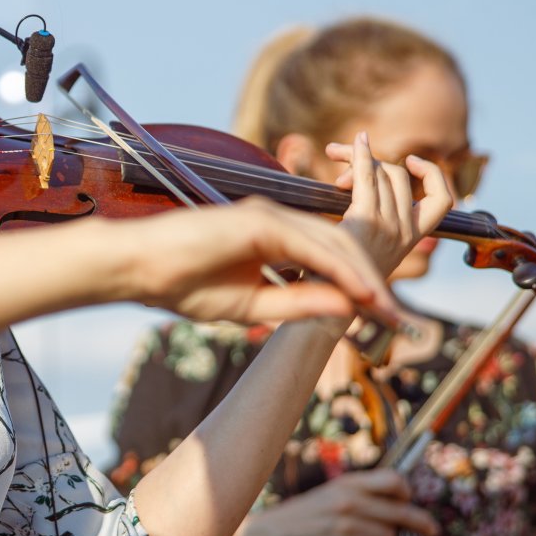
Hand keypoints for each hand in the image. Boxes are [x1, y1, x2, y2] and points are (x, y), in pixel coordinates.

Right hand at [128, 197, 402, 325]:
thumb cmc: (184, 286)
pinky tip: (357, 292)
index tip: (382, 319)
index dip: (358, 286)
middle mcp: (275, 220)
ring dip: (362, 276)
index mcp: (272, 237)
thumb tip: (345, 308)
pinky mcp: (257, 221)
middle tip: (396, 318)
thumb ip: (298, 303)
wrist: (139, 270)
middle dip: (371, 281)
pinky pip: (309, 245)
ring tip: (386, 310)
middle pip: (340, 246)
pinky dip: (336, 269)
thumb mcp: (252, 305)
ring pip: (332, 243)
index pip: (328, 258)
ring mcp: (267, 216)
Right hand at [236, 469, 438, 535]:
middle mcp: (349, 504)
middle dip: (418, 523)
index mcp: (348, 484)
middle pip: (401, 514)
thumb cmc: (311, 510)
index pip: (394, 481)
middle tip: (430, 528)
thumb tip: (405, 498)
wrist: (278, 534)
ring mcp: (348, 530)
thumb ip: (366, 490)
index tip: (410, 499)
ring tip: (360, 533)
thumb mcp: (335, 489)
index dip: (407, 491)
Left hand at [325, 132, 453, 274]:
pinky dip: (358, 156)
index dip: (433, 175)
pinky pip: (365, 178)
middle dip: (374, 159)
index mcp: (413, 239)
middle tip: (342, 160)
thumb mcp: (369, 251)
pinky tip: (348, 145)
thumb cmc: (340, 279)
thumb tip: (355, 183)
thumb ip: (375, 221)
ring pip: (382, 173)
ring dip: (357, 157)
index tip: (411, 161)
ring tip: (334, 157)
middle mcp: (405, 232)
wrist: (325, 311)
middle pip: (399, 176)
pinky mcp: (366, 224)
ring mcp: (389, 228)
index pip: (443, 202)